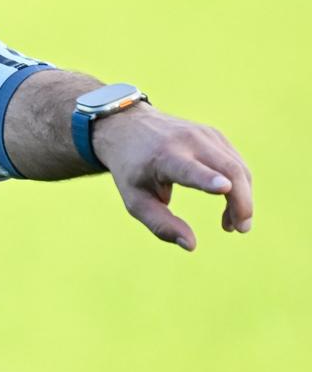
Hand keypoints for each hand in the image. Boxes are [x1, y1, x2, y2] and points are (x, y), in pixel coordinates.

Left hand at [93, 105, 252, 249]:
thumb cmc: (131, 169)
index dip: (206, 179)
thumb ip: (160, 224)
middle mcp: (188, 141)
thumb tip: (191, 245)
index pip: (188, 168)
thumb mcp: (136, 200)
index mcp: (163, 157)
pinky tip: (230, 205)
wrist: (128, 126)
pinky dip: (240, 187)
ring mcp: (205, 135)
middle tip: (240, 229)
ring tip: (231, 224)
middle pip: (228, 170)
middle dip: (242, 202)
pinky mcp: (215, 135)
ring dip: (243, 198)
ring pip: (238, 168)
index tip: (223, 188)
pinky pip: (236, 163)